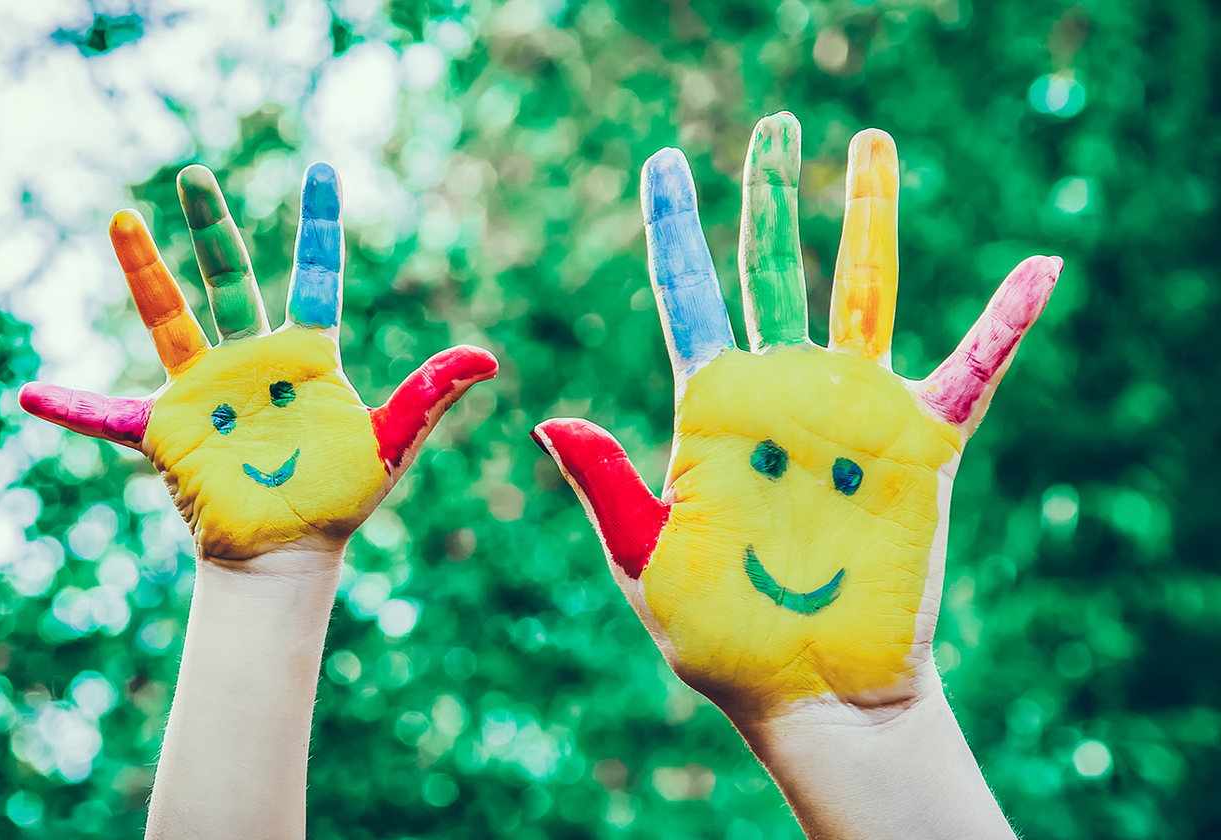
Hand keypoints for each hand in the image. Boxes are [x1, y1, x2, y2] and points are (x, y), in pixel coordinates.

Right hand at [19, 163, 496, 563]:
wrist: (288, 553)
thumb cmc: (339, 498)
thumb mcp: (389, 444)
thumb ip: (430, 396)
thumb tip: (488, 359)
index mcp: (306, 355)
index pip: (316, 274)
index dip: (318, 224)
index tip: (320, 170)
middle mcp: (251, 359)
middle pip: (229, 279)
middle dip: (212, 228)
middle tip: (197, 175)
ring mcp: (205, 389)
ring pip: (171, 317)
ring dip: (145, 273)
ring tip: (121, 219)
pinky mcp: (169, 429)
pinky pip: (108, 416)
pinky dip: (71, 408)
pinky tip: (29, 397)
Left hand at [533, 113, 1060, 725]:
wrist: (810, 694)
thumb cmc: (720, 640)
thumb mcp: (646, 562)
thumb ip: (608, 486)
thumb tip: (550, 415)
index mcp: (711, 414)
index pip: (689, 299)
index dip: (673, 230)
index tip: (662, 165)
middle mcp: (781, 396)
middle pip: (775, 271)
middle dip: (772, 196)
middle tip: (774, 125)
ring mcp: (850, 416)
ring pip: (864, 294)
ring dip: (870, 219)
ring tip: (870, 144)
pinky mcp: (918, 451)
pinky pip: (970, 374)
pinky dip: (1003, 325)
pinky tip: (1037, 270)